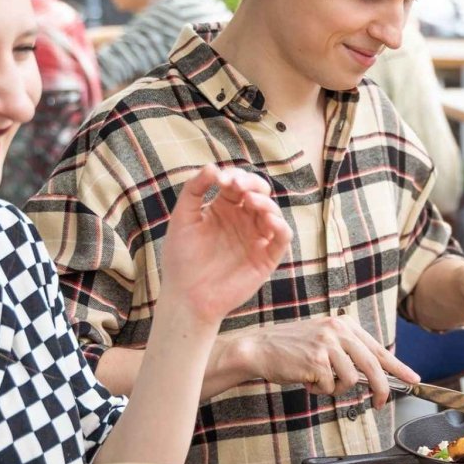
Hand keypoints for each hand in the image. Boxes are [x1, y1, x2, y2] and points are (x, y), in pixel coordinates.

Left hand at [160, 167, 291, 322]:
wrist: (186, 296)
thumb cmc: (181, 259)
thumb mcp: (182, 218)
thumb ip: (194, 190)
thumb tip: (213, 166)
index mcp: (224, 209)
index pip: (238, 183)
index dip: (234, 176)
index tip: (221, 179)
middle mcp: (243, 221)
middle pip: (259, 193)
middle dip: (252, 184)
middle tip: (239, 186)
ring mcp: (256, 238)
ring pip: (272, 212)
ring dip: (265, 203)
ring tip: (250, 202)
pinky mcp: (266, 257)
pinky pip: (282, 238)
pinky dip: (280, 226)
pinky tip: (269, 220)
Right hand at [231, 317, 419, 407]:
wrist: (260, 348)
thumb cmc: (292, 348)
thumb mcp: (324, 341)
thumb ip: (348, 352)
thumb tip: (373, 375)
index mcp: (344, 325)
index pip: (378, 349)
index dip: (398, 367)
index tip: (413, 378)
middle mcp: (339, 331)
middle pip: (373, 367)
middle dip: (380, 390)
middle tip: (380, 404)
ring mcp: (328, 345)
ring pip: (350, 381)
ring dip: (336, 389)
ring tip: (318, 379)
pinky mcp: (316, 361)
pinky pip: (330, 387)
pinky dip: (319, 390)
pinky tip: (306, 379)